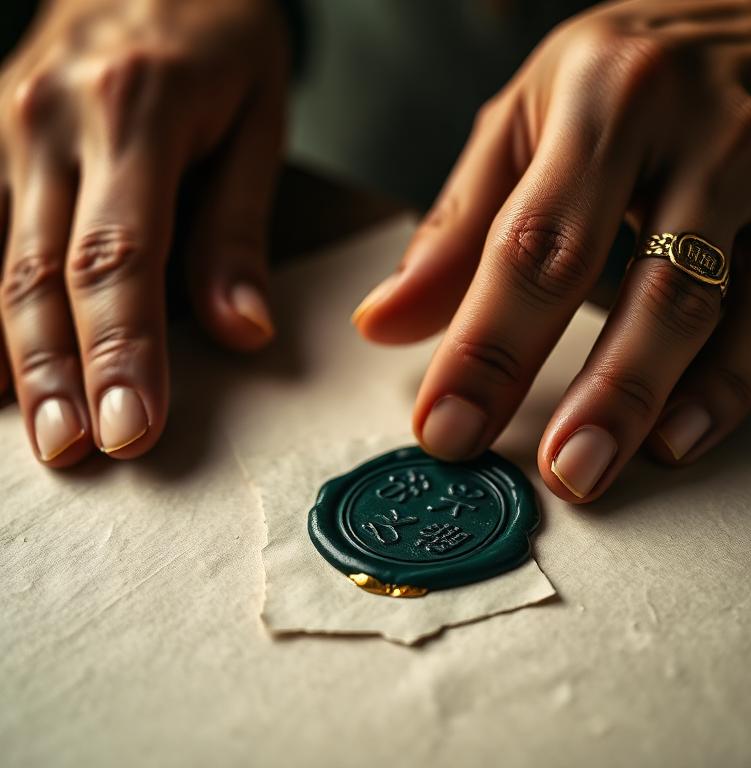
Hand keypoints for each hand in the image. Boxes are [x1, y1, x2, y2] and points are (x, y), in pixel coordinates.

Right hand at [0, 0, 288, 465]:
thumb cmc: (221, 39)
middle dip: (56, 374)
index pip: (121, 259)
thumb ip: (238, 229)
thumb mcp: (258, 121)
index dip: (123, 352)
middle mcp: (49, 121)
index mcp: (133, 113)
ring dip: (7, 355)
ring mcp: (3, 125)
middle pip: (41, 271)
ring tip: (29, 432)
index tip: (133, 430)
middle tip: (71, 453)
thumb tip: (241, 333)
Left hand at [354, 0, 750, 501]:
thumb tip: (385, 322)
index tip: (446, 427)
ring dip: (669, 400)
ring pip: (725, 305)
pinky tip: (686, 430)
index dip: (488, 348)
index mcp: (603, 100)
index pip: (534, 245)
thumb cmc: (621, 74)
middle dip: (603, 393)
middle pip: (648, 282)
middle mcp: (699, 130)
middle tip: (560, 473)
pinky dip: (733, 381)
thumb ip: (458, 226)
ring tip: (615, 467)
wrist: (746, 18)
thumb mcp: (524, 121)